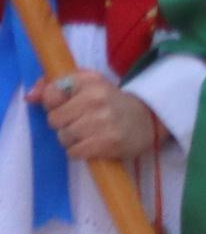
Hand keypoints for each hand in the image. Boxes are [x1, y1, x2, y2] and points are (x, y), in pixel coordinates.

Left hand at [36, 71, 155, 164]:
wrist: (148, 119)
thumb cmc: (110, 102)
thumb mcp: (87, 85)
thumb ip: (54, 86)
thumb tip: (29, 97)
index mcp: (90, 81)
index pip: (51, 94)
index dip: (56, 104)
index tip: (70, 106)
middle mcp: (96, 99)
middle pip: (55, 119)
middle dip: (64, 124)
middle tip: (83, 121)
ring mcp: (103, 122)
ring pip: (64, 137)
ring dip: (72, 139)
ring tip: (90, 134)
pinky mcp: (108, 142)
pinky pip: (74, 152)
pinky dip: (80, 151)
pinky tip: (93, 145)